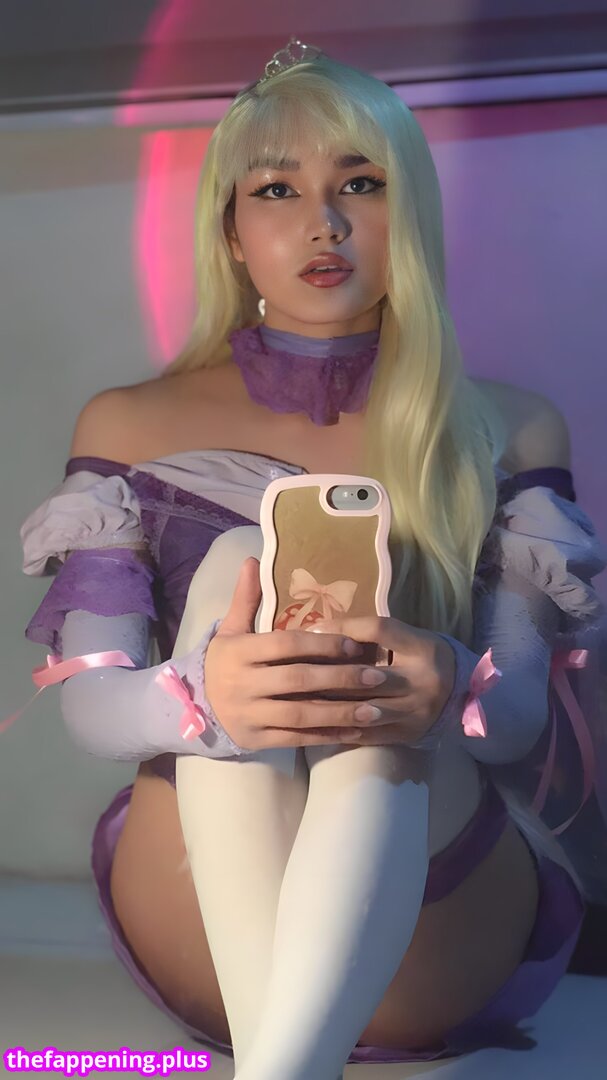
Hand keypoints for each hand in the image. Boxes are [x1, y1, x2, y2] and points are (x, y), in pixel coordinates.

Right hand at [203, 558, 388, 749]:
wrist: (192, 708)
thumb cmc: (223, 663)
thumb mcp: (229, 630)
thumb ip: (245, 598)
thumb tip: (253, 560)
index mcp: (239, 652)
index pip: (285, 644)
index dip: (321, 643)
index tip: (354, 644)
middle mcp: (243, 683)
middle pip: (298, 679)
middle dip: (340, 678)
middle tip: (376, 676)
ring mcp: (250, 714)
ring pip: (300, 714)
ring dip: (339, 713)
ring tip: (374, 710)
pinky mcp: (256, 740)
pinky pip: (295, 739)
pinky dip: (325, 736)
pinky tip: (353, 733)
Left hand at [307, 614, 456, 746]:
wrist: (461, 694)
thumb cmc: (423, 657)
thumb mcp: (406, 637)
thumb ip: (369, 633)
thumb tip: (317, 629)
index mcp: (422, 649)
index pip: (380, 631)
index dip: (343, 629)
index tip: (312, 629)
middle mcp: (421, 681)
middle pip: (364, 676)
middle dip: (326, 674)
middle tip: (292, 671)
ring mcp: (414, 713)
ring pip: (362, 709)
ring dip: (328, 706)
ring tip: (297, 700)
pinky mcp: (406, 735)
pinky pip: (366, 733)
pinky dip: (339, 728)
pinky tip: (314, 724)